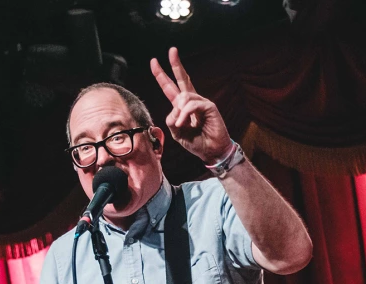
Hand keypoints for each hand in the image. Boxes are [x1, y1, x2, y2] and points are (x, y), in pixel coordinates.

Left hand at [151, 47, 232, 164]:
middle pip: (182, 79)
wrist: (211, 152)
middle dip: (175, 64)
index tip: (154, 62)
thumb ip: (171, 120)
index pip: (170, 88)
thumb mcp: (177, 133)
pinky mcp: (209, 106)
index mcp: (182, 107)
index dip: (161, 76)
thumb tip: (175, 108)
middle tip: (172, 50)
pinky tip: (185, 124)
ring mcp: (201, 102)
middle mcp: (192, 101)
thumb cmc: (196, 142)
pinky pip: (191, 105)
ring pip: (182, 97)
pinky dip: (185, 115)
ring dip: (178, 113)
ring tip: (181, 125)